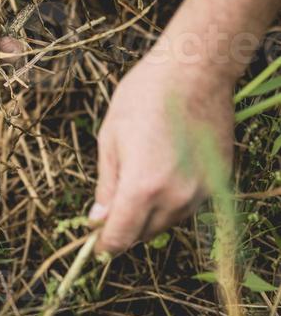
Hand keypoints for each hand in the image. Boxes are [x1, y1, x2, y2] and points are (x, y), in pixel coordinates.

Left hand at [90, 46, 234, 255]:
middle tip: (112, 207)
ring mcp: (201, 191)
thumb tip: (98, 218)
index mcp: (142, 187)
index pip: (121, 237)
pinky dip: (174, 198)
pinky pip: (190, 203)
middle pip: (145, 233)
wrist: (195, 70)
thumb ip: (106, 184)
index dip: (104, 245)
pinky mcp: (219, 181)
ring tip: (141, 177)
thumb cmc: (145, 96)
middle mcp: (175, 197)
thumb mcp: (110, 138)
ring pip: (169, 221)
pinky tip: (165, 168)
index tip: (96, 245)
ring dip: (151, 213)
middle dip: (126, 227)